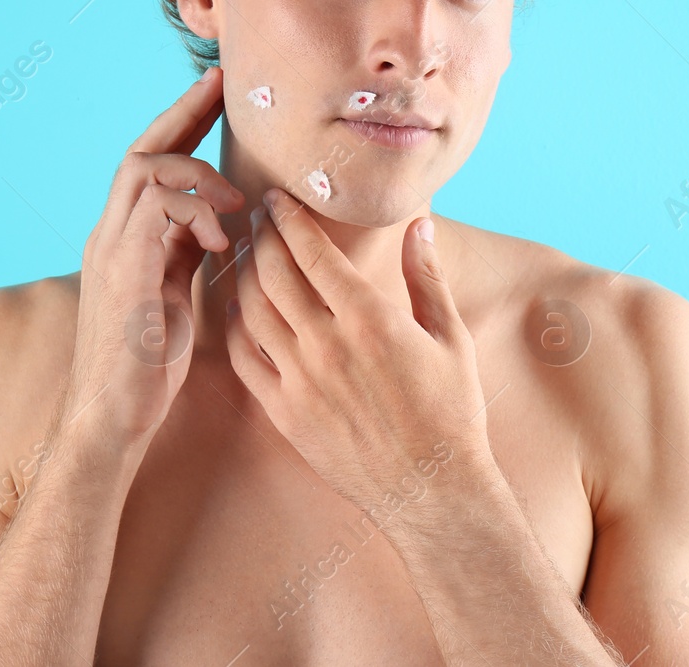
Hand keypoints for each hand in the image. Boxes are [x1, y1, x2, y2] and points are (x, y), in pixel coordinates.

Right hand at [58, 66, 245, 448]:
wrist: (114, 417)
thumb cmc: (150, 364)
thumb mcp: (177, 292)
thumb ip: (186, 250)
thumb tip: (218, 219)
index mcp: (124, 238)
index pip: (149, 162)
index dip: (181, 122)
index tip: (214, 92)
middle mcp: (109, 234)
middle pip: (141, 148)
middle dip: (184, 112)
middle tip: (220, 87)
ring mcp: (110, 250)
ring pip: (144, 167)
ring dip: (198, 174)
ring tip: (234, 207)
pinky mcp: (122, 270)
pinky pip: (156, 208)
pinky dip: (195, 211)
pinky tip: (221, 240)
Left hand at [224, 188, 492, 514]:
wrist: (432, 490)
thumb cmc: (451, 412)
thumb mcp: (451, 338)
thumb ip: (427, 277)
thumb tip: (420, 225)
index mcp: (369, 318)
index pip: (311, 251)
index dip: (289, 218)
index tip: (276, 198)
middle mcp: (326, 344)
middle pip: (274, 273)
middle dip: (261, 237)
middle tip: (256, 218)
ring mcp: (300, 380)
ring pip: (252, 311)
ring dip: (244, 275)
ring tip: (246, 254)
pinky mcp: (285, 413)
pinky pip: (246, 359)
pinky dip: (236, 327)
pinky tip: (239, 310)